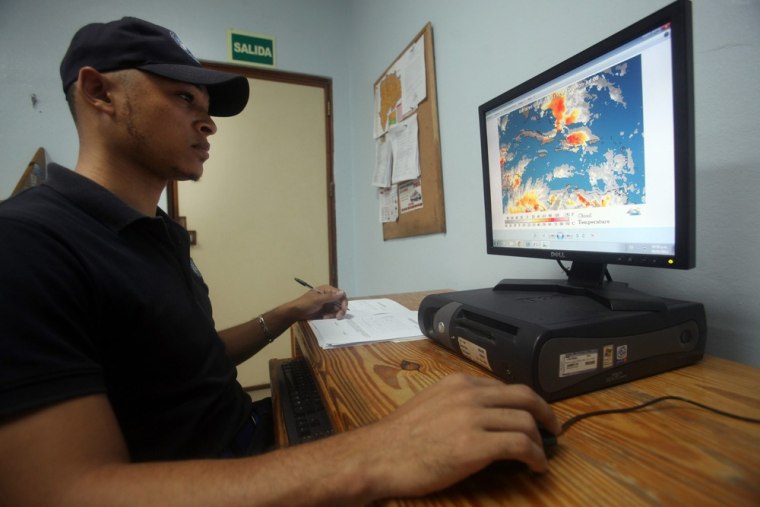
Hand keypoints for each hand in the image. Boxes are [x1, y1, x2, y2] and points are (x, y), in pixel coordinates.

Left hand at [291, 285, 348, 319]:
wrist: (297, 312)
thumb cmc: (306, 303)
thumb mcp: (318, 300)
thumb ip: (330, 297)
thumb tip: (342, 292)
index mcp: (328, 290)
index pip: (341, 294)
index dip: (344, 302)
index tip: (343, 309)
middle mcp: (330, 296)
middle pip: (341, 303)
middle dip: (340, 310)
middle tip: (338, 317)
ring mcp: (328, 303)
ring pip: (338, 309)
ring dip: (334, 314)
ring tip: (326, 317)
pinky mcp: (326, 310)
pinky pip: (333, 313)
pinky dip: (330, 316)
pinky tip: (324, 317)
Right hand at [352, 374, 560, 498]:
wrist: (379, 456)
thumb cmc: (400, 437)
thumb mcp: (431, 404)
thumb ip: (458, 403)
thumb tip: (486, 415)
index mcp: (458, 383)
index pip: (505, 387)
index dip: (526, 403)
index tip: (534, 416)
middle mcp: (469, 394)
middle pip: (524, 397)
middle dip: (545, 413)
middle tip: (553, 429)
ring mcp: (472, 418)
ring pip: (525, 421)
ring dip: (540, 442)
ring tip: (541, 456)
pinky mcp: (475, 446)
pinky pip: (520, 446)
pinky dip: (535, 457)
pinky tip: (535, 467)